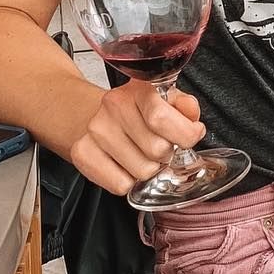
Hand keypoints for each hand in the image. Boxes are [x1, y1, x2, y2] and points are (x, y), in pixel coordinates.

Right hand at [66, 80, 205, 194]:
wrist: (99, 117)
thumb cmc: (139, 113)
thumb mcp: (168, 102)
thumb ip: (186, 106)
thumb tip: (191, 115)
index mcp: (139, 89)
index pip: (161, 118)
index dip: (184, 134)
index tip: (190, 136)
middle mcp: (114, 105)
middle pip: (157, 149)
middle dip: (166, 154)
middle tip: (159, 146)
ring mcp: (96, 129)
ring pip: (141, 171)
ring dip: (148, 169)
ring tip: (141, 154)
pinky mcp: (82, 152)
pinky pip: (120, 184)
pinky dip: (128, 181)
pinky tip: (125, 165)